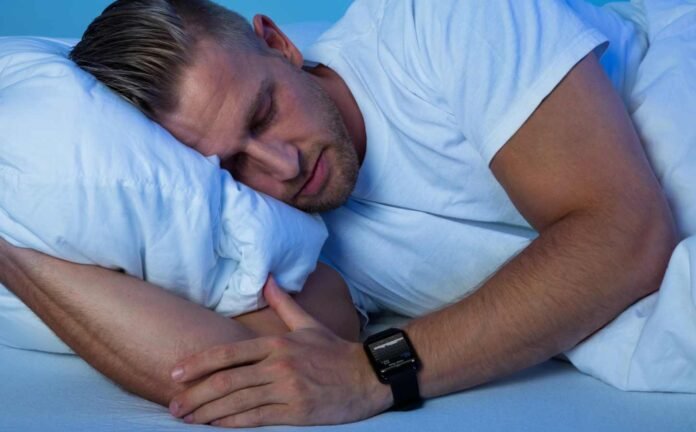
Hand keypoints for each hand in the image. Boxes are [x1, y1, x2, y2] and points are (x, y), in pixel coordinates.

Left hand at [168, 276, 392, 426]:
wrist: (369, 375)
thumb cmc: (335, 351)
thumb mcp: (309, 324)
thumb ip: (284, 303)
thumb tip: (267, 278)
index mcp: (277, 343)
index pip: (229, 353)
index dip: (199, 364)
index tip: (175, 374)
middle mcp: (278, 364)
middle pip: (227, 380)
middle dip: (196, 394)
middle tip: (174, 405)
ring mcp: (288, 388)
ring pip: (238, 401)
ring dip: (208, 412)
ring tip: (187, 418)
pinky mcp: (297, 411)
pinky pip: (257, 418)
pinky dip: (233, 423)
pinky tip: (216, 426)